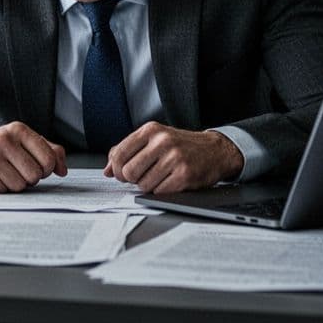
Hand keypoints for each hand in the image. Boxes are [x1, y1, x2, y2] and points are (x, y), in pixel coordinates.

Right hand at [0, 122, 66, 192]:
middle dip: (30, 178)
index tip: (39, 167)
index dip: (47, 169)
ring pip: (19, 186)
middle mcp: (3, 140)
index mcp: (18, 130)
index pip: (48, 158)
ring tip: (5, 173)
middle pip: (35, 175)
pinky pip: (3, 191)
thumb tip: (62, 170)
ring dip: (15, 184)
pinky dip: (1, 188)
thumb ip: (50, 151)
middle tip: (19, 170)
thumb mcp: (24, 140)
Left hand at [103, 122, 243, 193]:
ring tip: (159, 177)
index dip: (116, 168)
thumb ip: (128, 150)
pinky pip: (159, 192)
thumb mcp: (154, 139)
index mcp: (151, 130)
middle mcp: (162, 141)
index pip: (119, 153)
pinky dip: (161, 191)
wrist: (215, 150)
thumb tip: (107, 169)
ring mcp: (174, 158)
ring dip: (148, 186)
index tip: (120, 173)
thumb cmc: (181, 146)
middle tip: (140, 177)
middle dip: (131, 179)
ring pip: (143, 184)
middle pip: (128, 171)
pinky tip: (169, 181)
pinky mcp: (184, 175)